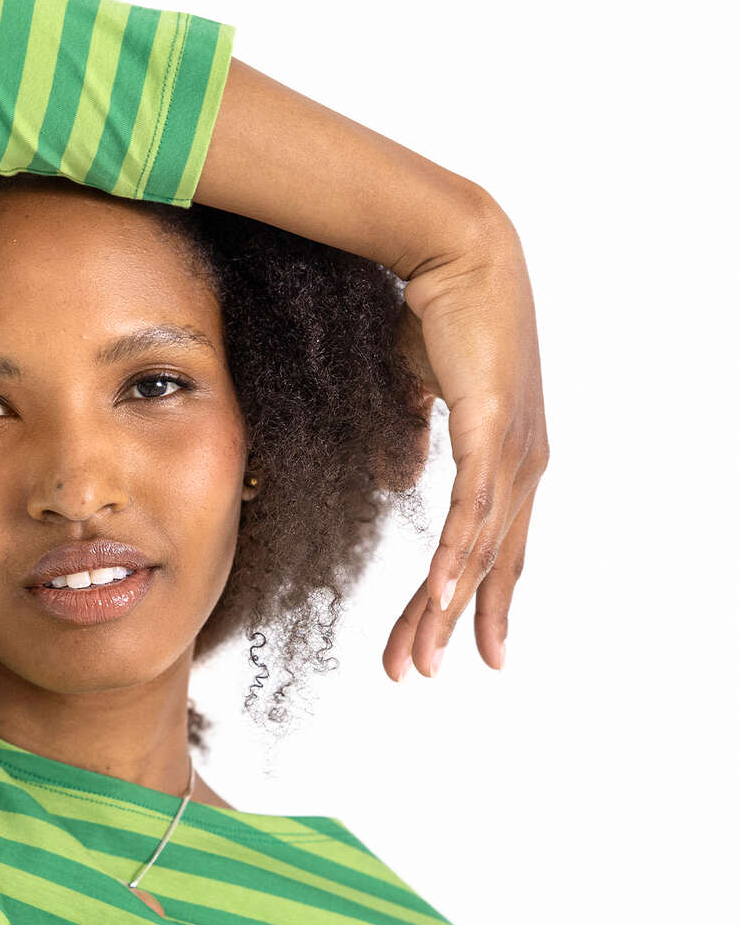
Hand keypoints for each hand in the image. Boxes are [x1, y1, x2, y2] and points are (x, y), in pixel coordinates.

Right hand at [384, 210, 548, 679]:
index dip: (473, 600)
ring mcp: (513, 450)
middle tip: (420, 673)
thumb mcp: (418, 391)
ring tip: (420, 657)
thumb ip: (411, 438)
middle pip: (486, 563)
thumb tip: (402, 479)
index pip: (490, 545)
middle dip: (449, 623)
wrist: (457, 251)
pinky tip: (440, 600)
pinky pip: (471, 512)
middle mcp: (522, 463)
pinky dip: (455, 561)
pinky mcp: (493, 432)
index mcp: (509, 457)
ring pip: (478, 550)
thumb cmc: (437, 311)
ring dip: (444, 609)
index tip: (455, 647)